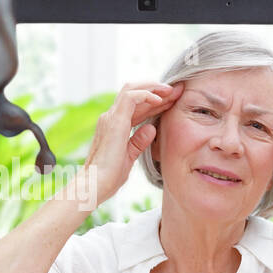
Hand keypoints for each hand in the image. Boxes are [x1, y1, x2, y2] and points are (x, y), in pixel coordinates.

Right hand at [80, 81, 184, 206]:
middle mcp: (111, 118)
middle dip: (157, 90)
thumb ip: (139, 142)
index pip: (137, 106)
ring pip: (132, 89)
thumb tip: (152, 128)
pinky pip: (131, 97)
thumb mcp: (130, 157)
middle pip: (135, 94)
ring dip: (153, 88)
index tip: (174, 101)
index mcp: (115, 126)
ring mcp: (111, 117)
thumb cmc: (109, 176)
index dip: (156, 102)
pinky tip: (160, 99)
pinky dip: (146, 95)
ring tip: (170, 90)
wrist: (96, 185)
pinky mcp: (114, 120)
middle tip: (177, 90)